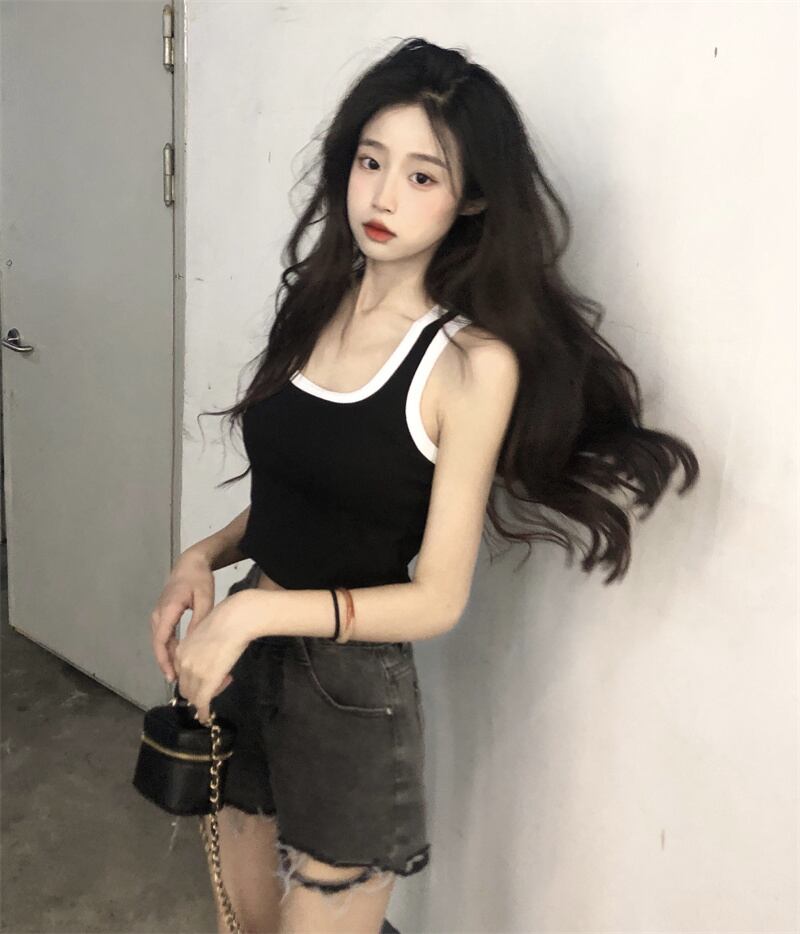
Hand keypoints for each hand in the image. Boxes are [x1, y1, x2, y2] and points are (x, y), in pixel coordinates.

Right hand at [150, 550, 215, 683]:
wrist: (190, 563)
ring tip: (179, 673)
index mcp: (167, 610)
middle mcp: (158, 614)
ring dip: (167, 657)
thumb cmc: (198, 579)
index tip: (171, 675)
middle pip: (158, 644)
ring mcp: (158, 615)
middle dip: (166, 663)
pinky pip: (163, 635)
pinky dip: (169, 648)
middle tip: (178, 681)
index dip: (164, 660)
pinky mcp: (162, 615)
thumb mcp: (204, 598)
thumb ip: (199, 620)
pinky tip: (179, 658)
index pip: (161, 640)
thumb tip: (195, 643)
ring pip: (160, 641)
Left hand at [173, 592, 254, 723]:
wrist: (236, 619)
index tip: (211, 673)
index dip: (196, 678)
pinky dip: (203, 712)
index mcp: (182, 649)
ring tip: (225, 682)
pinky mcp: (207, 681)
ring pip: (194, 695)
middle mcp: (183, 662)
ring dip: (207, 696)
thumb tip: (212, 654)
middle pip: (186, 687)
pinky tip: (206, 717)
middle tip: (222, 680)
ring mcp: (194, 672)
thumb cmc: (228, 619)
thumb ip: (204, 646)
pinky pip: (202, 702)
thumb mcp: (208, 632)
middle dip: (200, 689)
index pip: (182, 674)